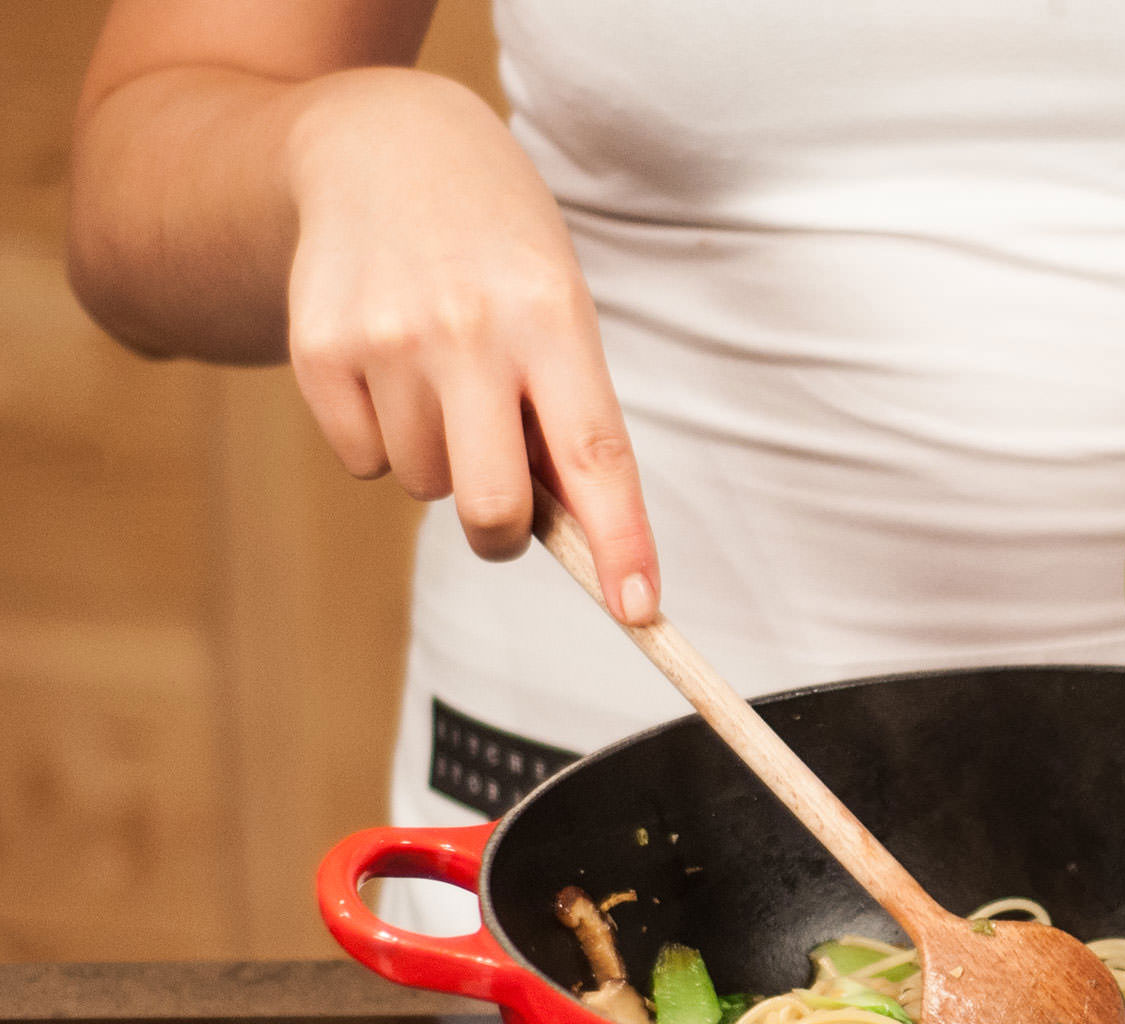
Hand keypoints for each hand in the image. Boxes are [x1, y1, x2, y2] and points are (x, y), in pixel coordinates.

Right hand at [284, 70, 657, 623]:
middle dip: (505, 533)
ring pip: (425, 486)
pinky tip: (391, 367)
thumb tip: (568, 535)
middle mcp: (470, 330)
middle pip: (493, 506)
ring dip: (441, 461)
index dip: (620, 543)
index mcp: (553, 318)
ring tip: (442, 377)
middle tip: (509, 512)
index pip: (597, 456)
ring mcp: (388, 339)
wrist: (381, 147)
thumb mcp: (558, 304)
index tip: (640, 609)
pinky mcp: (319, 350)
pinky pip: (364, 461)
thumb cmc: (498, 251)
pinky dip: (383, 438)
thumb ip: (566, 411)